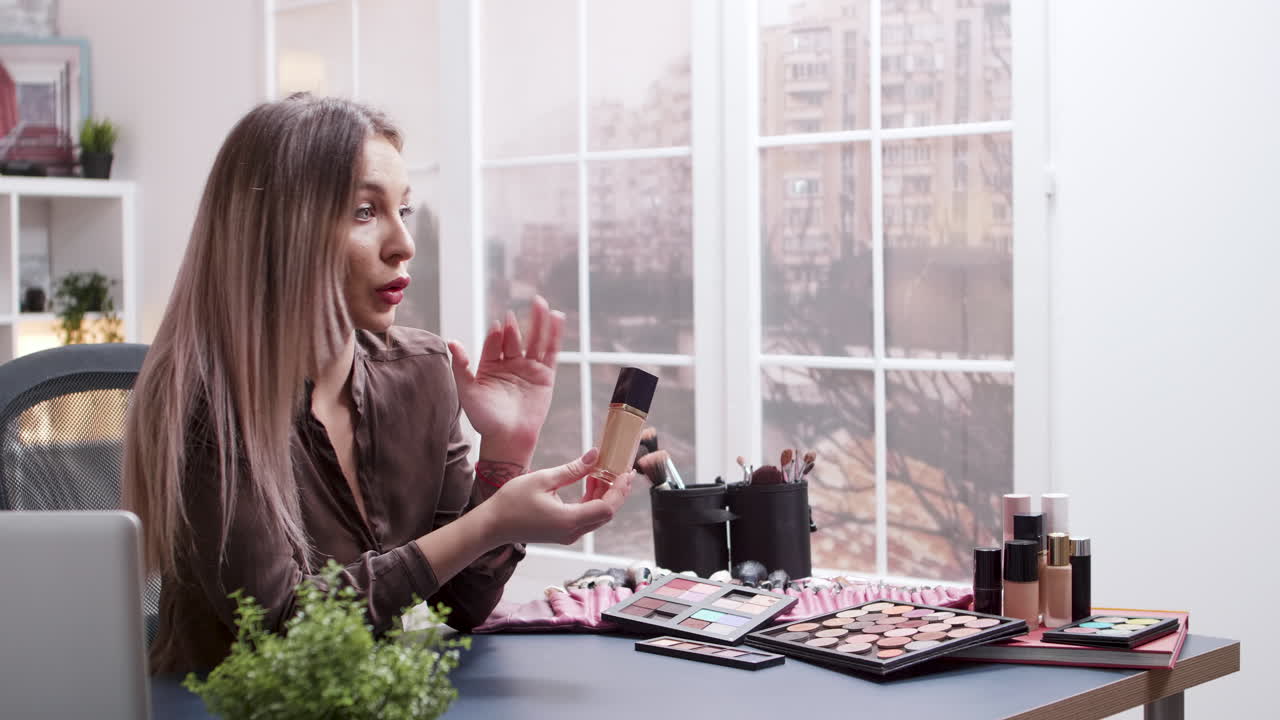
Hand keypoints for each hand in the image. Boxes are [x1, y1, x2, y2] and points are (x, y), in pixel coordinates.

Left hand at [447, 295, 564, 462]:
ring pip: (534, 341)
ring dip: (538, 322)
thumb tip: (451, 341)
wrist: (508, 439)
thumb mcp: (468, 391)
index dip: (497, 335)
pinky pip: (550, 352)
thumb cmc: (485, 419)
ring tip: (541, 303)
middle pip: (515, 338)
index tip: (498, 326)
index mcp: (490, 366)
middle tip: (515, 312)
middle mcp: (509, 364)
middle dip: (516, 324)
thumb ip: (461, 366)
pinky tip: (556, 319)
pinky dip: (554, 336)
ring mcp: (528, 368)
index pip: (494, 343)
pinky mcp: (545, 375)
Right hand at [482, 449, 631, 545]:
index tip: (625, 473)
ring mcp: (568, 534)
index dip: (619, 491)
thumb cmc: (511, 502)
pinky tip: (590, 482)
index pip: (607, 508)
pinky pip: (586, 517)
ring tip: (604, 471)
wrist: (492, 525)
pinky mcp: (563, 533)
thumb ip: (572, 469)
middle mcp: (572, 532)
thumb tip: (595, 455)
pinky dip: (592, 501)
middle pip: (606, 513)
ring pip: (597, 515)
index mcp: (568, 520)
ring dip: (604, 494)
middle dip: (616, 491)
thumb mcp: (543, 479)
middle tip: (621, 469)